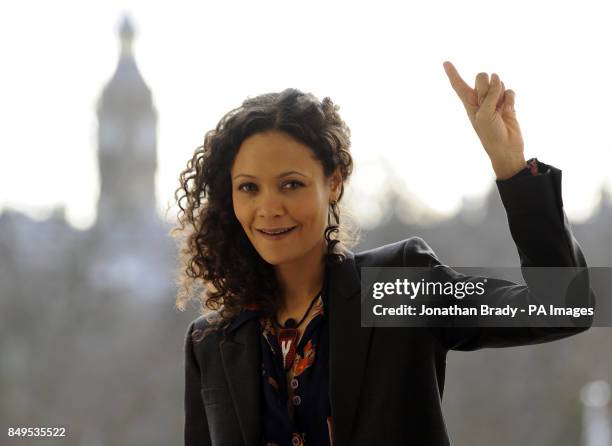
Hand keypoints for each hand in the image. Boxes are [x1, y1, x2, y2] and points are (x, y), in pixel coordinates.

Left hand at [443, 60, 525, 179]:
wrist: (506, 147)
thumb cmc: (490, 134)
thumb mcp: (484, 114)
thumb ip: (488, 95)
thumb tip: (496, 77)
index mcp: (468, 102)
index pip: (458, 85)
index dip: (452, 73)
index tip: (445, 62)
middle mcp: (480, 99)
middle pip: (482, 77)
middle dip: (486, 87)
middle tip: (488, 104)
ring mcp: (494, 100)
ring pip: (498, 83)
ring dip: (499, 96)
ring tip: (499, 111)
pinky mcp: (507, 103)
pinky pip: (509, 91)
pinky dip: (510, 100)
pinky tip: (508, 111)